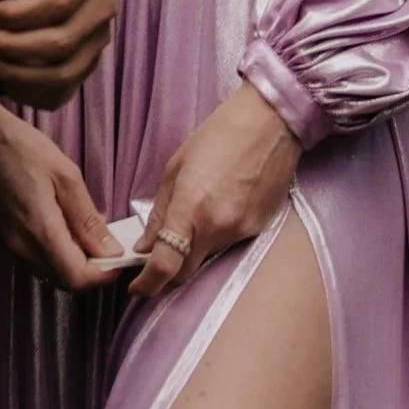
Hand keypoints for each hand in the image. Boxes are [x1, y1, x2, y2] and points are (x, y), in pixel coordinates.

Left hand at [0, 0, 115, 101]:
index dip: (14, 15)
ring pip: (61, 74)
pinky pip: (57, 93)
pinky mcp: (86, 68)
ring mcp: (98, 40)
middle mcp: (103, 4)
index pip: (58, 2)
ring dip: (12, 71)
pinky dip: (20, 89)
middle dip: (9, 44)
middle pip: (61, 43)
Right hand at [0, 94, 119, 290]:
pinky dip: (53, 254)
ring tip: (84, 231)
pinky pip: (33, 262)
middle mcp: (20, 248)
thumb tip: (109, 251)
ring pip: (48, 274)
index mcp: (39, 232)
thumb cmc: (23, 150)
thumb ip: (87, 219)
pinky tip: (61, 228)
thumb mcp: (66, 176)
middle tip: (105, 242)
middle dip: (90, 269)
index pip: (76, 278)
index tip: (118, 257)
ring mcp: (7, 247)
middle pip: (63, 281)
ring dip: (71, 262)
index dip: (103, 274)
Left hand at [129, 80, 300, 304]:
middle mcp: (217, 228)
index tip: (137, 287)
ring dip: (196, 248)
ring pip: (208, 257)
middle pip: (186, 273)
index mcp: (191, 209)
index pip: (165, 266)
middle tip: (160, 254)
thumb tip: (146, 245)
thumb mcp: (176, 167)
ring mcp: (241, 231)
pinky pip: (230, 244)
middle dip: (169, 270)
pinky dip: (219, 235)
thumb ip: (160, 212)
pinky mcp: (259, 228)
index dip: (146, 284)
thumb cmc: (220, 135)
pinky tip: (222, 205)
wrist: (271, 122)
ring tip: (200, 212)